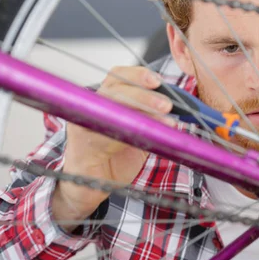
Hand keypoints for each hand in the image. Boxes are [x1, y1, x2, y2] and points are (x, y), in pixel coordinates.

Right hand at [51, 66, 173, 230]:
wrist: (92, 184)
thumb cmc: (114, 155)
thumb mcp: (135, 129)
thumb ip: (147, 115)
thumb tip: (174, 104)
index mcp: (104, 98)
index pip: (117, 76)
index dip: (136, 75)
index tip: (157, 80)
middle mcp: (92, 107)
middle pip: (115, 91)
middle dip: (144, 95)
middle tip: (166, 105)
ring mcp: (84, 125)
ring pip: (112, 110)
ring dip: (142, 114)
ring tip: (166, 122)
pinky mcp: (84, 146)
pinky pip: (109, 137)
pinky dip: (133, 135)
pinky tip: (151, 137)